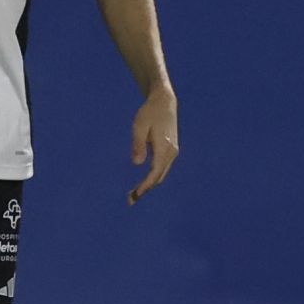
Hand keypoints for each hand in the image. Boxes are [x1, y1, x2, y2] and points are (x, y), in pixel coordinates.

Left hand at [127, 87, 178, 205]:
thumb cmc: (149, 113)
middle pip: (159, 177)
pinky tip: (143, 181)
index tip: (135, 195)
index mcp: (164, 148)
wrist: (164, 102)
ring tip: (134, 193)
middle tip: (130, 200)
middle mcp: (172, 153)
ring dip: (149, 184)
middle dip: (146, 189)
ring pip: (161, 174)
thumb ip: (138, 145)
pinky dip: (153, 176)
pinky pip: (162, 168)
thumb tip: (137, 163)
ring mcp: (173, 152)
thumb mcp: (139, 127)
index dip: (145, 185)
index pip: (154, 173)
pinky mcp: (171, 150)